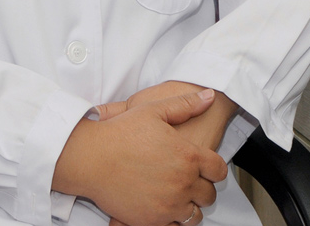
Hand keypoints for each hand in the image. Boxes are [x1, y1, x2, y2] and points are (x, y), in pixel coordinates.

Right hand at [53, 89, 227, 225]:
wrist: (91, 158)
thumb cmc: (120, 132)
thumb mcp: (153, 109)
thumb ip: (185, 104)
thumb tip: (209, 96)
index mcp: (187, 157)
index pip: (218, 170)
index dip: (214, 167)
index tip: (207, 166)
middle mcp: (182, 184)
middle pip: (209, 195)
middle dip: (202, 187)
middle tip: (187, 178)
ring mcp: (168, 206)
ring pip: (194, 215)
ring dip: (189, 205)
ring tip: (175, 193)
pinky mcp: (152, 222)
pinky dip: (171, 219)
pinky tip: (161, 204)